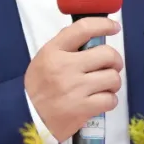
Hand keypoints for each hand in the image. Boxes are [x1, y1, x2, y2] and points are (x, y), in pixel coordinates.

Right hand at [24, 16, 123, 141]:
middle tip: (111, 67)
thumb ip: (65, 46)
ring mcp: (75, 88)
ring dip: (113, 83)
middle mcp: (65, 67)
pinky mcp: (82, 108)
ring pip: (112, 78)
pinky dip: (110, 100)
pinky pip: (110, 100)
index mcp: (54, 51)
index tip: (114, 27)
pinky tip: (101, 101)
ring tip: (104, 87)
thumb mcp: (44, 59)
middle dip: (115, 61)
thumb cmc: (38, 87)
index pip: (83, 29)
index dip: (103, 25)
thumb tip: (90, 35)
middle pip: (107, 54)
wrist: (27, 118)